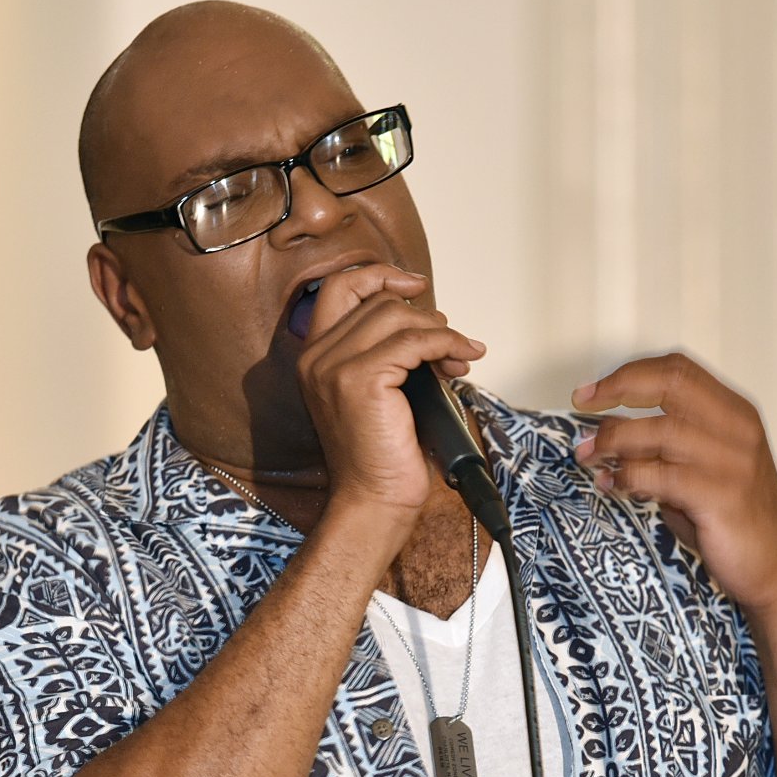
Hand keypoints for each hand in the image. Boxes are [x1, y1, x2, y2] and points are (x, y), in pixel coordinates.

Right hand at [295, 264, 485, 523]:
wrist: (375, 501)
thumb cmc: (383, 457)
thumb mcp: (384, 394)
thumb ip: (392, 355)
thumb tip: (432, 324)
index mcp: (314, 358)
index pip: (339, 288)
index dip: (379, 275)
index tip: (415, 284)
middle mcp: (316, 357)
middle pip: (376, 300)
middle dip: (423, 316)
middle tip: (451, 343)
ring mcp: (334, 366)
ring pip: (396, 316)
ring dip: (439, 332)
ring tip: (459, 358)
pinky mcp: (360, 380)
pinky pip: (413, 341)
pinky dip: (445, 344)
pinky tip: (461, 358)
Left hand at [571, 352, 776, 613]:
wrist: (775, 568)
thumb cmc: (732, 519)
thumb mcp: (702, 469)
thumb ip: (664, 445)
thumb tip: (606, 431)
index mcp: (735, 414)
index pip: (679, 370)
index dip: (629, 374)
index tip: (591, 392)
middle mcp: (738, 429)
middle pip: (671, 384)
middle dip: (617, 390)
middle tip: (581, 408)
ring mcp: (733, 462)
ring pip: (660, 430)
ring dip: (614, 440)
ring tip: (589, 456)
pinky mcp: (722, 497)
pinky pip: (662, 476)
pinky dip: (628, 477)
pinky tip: (611, 485)